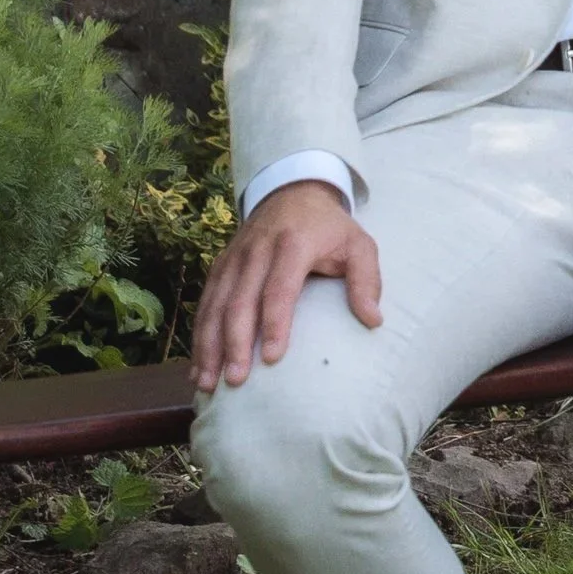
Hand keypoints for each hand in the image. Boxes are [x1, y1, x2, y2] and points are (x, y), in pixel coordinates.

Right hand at [190, 181, 382, 394]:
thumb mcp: (359, 245)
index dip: (275, 324)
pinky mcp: (221, 265)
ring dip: (209, 345)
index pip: (280, 289)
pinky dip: (199, 336)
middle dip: (235, 343)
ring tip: (208, 382)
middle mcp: (257, 251)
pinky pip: (205, 302)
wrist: (293, 190)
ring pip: (215, 305)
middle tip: (236, 380)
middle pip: (240, 301)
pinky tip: (199, 367)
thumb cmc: (330, 228)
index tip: (273, 359)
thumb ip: (367, 280)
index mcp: (293, 244)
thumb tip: (373, 321)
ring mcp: (235, 258)